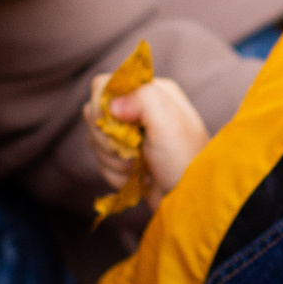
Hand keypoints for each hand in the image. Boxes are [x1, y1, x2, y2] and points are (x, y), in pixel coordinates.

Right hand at [87, 73, 209, 209]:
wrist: (188, 198)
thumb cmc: (184, 159)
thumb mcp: (169, 121)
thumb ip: (143, 99)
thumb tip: (113, 105)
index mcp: (151, 92)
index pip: (103, 85)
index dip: (102, 106)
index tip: (116, 124)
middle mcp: (139, 109)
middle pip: (94, 114)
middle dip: (108, 138)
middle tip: (133, 150)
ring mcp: (130, 134)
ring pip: (96, 140)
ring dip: (114, 159)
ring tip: (138, 167)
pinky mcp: (124, 158)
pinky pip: (102, 162)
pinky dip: (116, 174)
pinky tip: (136, 177)